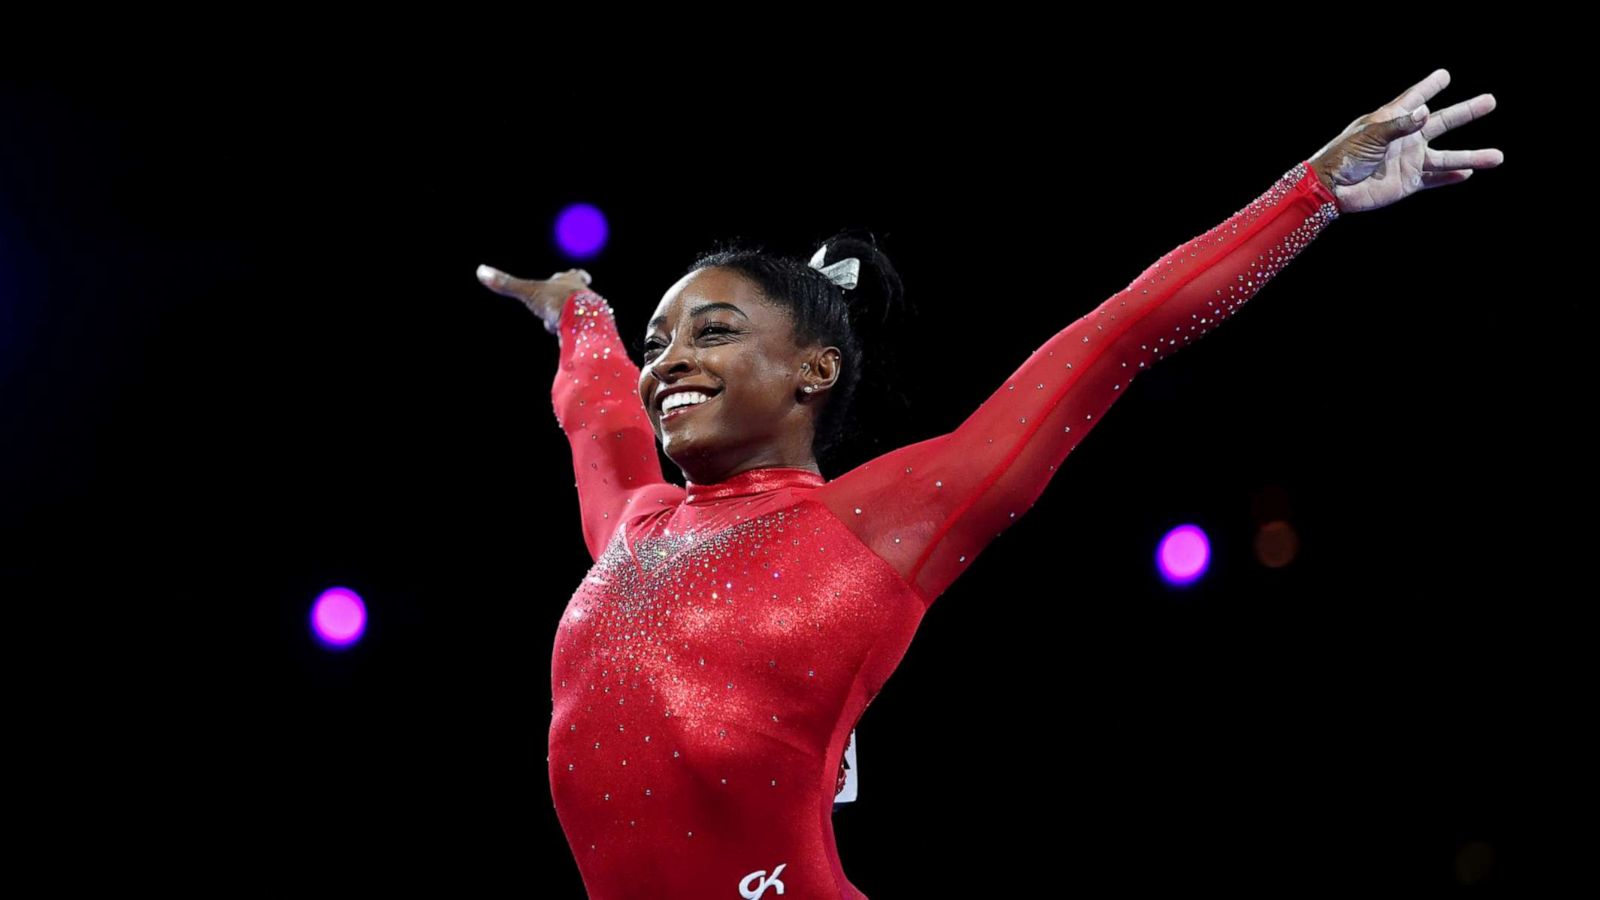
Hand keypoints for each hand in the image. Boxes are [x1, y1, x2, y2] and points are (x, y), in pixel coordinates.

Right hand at [476, 264, 592, 334]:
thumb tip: (480, 271)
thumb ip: (507, 284)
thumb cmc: (556, 301)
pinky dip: (573, 335)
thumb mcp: (528, 291)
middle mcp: (585, 295)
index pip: (575, 275)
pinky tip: (567, 341)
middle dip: (567, 304)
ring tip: (559, 327)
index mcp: (571, 281)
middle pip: (576, 297)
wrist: (581, 321)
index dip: (575, 276)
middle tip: (559, 309)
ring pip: (578, 315)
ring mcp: (592, 313)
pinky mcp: (594, 330)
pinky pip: (581, 332)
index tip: (583, 276)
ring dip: (568, 321)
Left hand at [1308, 68, 1502, 214]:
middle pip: (1442, 122)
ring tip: (1498, 156)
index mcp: (1393, 119)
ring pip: (1448, 157)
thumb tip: (1425, 112)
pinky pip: (1434, 179)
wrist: (1332, 188)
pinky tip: (1468, 173)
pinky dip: (1451, 177)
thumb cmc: (1344, 155)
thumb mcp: (1371, 135)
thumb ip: (1399, 125)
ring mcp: (1409, 160)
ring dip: (1472, 156)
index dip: (1430, 86)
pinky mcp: (1408, 182)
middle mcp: (1406, 138)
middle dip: (1466, 112)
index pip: (1416, 98)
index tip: (1445, 75)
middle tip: (1490, 100)